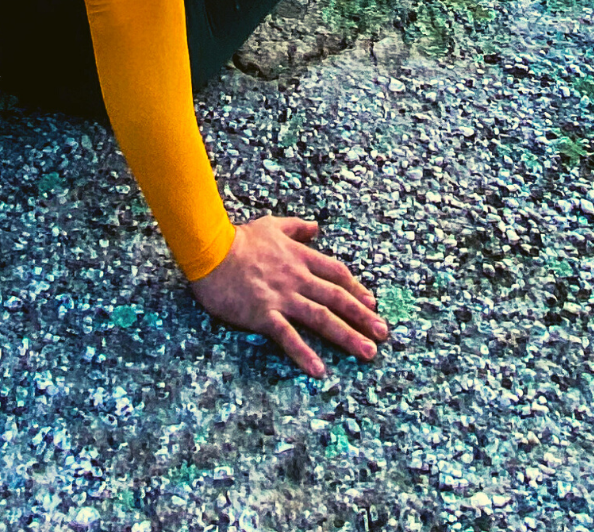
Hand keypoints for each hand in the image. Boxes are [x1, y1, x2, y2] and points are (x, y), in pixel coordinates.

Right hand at [189, 216, 389, 377]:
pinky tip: (319, 370)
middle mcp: (298, 278)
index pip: (336, 274)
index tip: (372, 303)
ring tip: (367, 352)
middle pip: (337, 298)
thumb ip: (297, 227)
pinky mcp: (264, 314)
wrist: (211, 250)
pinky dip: (304, 353)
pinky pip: (288, 337)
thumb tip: (316, 227)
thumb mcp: (272, 225)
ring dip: (347, 336)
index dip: (356, 289)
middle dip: (362, 316)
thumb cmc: (238, 238)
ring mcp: (283, 297)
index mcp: (300, 258)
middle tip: (383, 333)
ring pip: (322, 318)